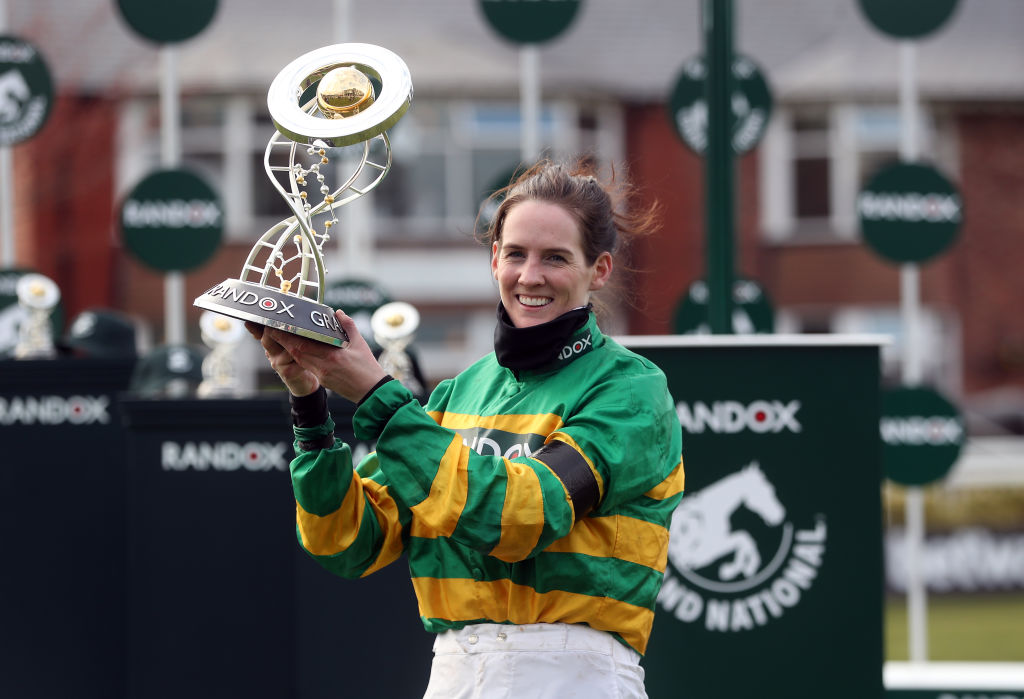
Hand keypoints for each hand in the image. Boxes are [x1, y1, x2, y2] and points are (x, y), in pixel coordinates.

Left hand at [256, 310, 387, 402]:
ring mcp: (322, 375)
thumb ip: (348, 326)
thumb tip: (338, 313)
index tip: (279, 326)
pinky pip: (307, 366)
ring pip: (300, 360)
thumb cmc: (368, 368)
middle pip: (296, 352)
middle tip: (273, 328)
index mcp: (332, 356)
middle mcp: (323, 366)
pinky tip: (296, 350)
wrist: (371, 392)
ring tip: (281, 337)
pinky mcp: (323, 380)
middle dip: (283, 340)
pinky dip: (300, 357)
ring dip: (289, 349)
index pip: (303, 345)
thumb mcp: (360, 344)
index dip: (288, 336)